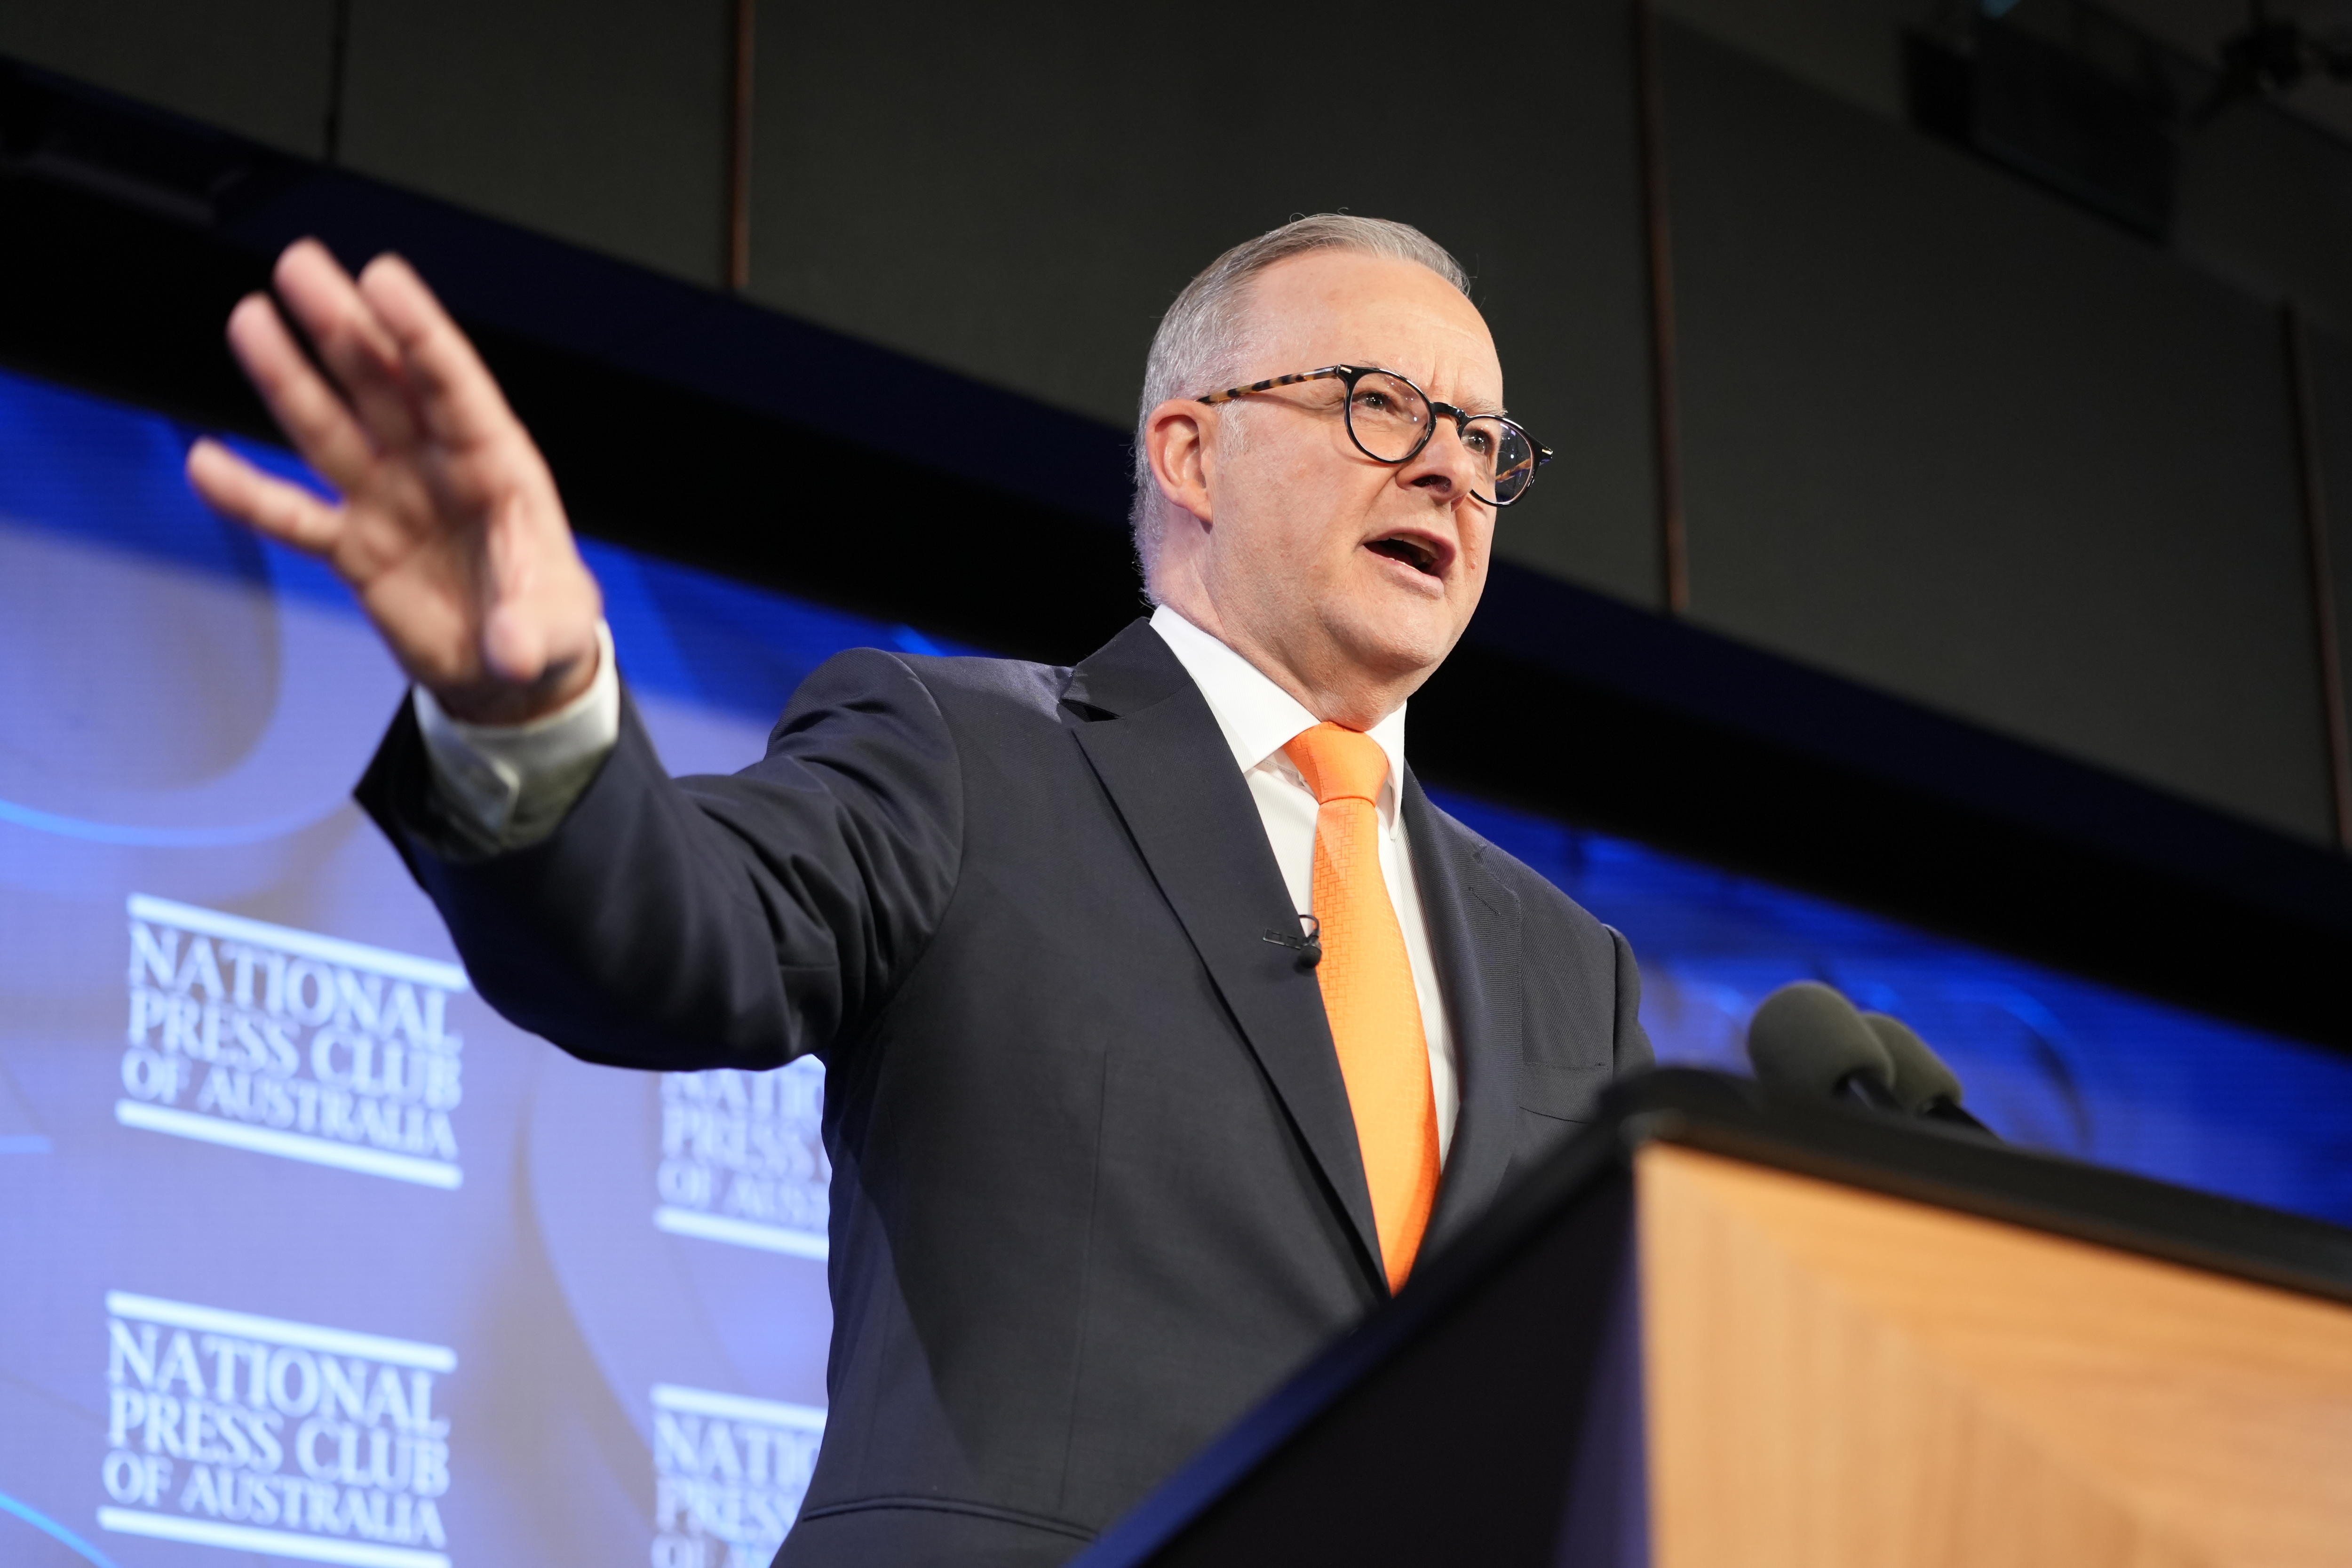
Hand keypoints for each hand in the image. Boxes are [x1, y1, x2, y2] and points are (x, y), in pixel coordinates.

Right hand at [186, 239, 603, 724]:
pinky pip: (294, 515)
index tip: (382, 278)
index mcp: (495, 466)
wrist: (509, 672)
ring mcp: (388, 500)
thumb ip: (531, 630)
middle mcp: (434, 469)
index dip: (418, 331)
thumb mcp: (556, 630)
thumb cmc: (546, 626)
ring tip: (252, 318)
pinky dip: (251, 494)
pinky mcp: (354, 547)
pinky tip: (208, 464)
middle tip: (301, 265)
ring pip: (330, 428)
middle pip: (382, 385)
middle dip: (343, 327)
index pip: (453, 384)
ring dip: (288, 378)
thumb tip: (512, 648)